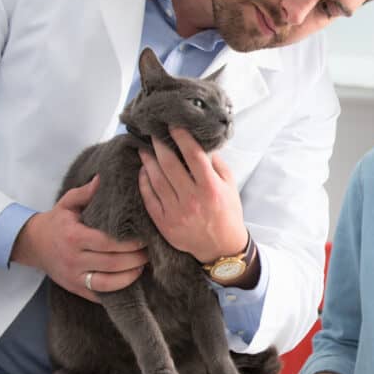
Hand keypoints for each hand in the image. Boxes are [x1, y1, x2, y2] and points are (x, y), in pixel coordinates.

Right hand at [11, 175, 147, 302]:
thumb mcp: (67, 203)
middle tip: (150, 251)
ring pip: (108, 283)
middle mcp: (73, 259)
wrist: (32, 244)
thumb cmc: (56, 221)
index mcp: (74, 236)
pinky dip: (117, 289)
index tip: (146, 237)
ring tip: (144, 265)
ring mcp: (73, 277)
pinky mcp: (75, 288)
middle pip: (113, 263)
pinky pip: (100, 295)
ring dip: (131, 276)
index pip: (108, 242)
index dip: (131, 243)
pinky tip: (130, 279)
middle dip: (136, 258)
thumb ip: (86, 192)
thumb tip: (104, 178)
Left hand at [139, 127, 247, 262]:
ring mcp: (176, 212)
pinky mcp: (165, 223)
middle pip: (170, 165)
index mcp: (211, 188)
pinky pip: (150, 199)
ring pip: (156, 180)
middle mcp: (193, 199)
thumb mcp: (230, 187)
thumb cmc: (227, 213)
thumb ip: (216, 165)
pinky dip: (144, 183)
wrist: (221, 247)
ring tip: (144, 151)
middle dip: (160, 146)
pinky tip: (143, 172)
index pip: (193, 155)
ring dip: (148, 162)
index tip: (173, 126)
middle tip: (153, 135)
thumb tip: (200, 145)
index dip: (182, 138)